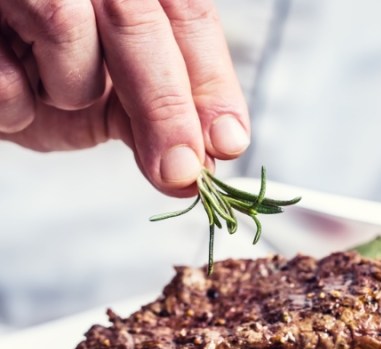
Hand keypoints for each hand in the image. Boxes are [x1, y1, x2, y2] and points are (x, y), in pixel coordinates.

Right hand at [0, 0, 249, 195]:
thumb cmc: (48, 70)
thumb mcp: (116, 93)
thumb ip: (160, 118)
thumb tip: (198, 168)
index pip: (188, 11)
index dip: (212, 80)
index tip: (228, 143)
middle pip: (137, 17)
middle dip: (165, 106)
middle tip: (182, 170)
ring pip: (64, 24)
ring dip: (70, 88)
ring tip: (50, 89)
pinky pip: (3, 70)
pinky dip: (16, 105)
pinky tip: (13, 88)